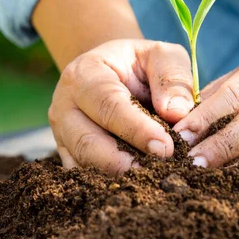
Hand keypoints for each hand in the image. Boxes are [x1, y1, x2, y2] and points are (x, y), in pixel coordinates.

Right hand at [49, 39, 194, 174]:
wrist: (112, 70)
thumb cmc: (139, 63)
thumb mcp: (161, 55)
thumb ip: (172, 77)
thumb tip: (177, 113)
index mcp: (85, 74)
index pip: (108, 105)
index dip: (136, 129)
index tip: (165, 148)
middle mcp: (64, 104)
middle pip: (86, 142)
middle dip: (122, 162)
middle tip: (158, 172)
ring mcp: (62, 131)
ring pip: (82, 163)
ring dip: (116, 176)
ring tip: (151, 179)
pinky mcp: (66, 152)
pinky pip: (82, 174)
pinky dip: (107, 182)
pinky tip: (136, 183)